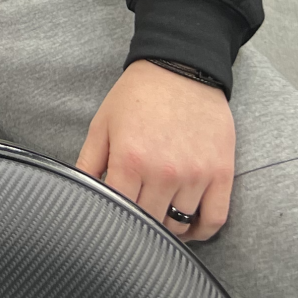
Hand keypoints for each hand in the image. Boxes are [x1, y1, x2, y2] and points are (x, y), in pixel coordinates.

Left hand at [76, 60, 234, 241]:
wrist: (180, 68)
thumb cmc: (137, 96)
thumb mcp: (102, 125)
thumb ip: (87, 163)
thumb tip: (76, 195)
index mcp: (130, 160)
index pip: (119, 212)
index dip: (114, 220)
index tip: (112, 220)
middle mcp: (163, 172)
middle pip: (150, 223)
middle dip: (139, 224)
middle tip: (135, 217)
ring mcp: (195, 174)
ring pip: (180, 224)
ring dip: (168, 226)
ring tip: (159, 215)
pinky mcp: (221, 173)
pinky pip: (215, 219)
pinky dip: (203, 230)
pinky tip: (190, 226)